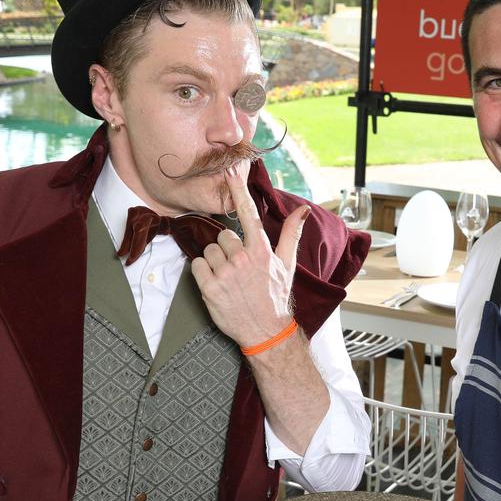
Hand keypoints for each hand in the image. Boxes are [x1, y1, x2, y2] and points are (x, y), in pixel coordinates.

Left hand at [190, 171, 310, 346]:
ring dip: (215, 262)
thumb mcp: (287, 264)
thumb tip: (303, 209)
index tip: (231, 168)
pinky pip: (197, 265)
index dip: (238, 188)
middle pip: (222, 236)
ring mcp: (225, 274)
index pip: (247, 212)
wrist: (266, 332)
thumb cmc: (275, 297)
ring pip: (209, 250)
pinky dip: (202, 273)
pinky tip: (216, 284)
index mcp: (261, 250)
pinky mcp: (209, 288)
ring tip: (229, 278)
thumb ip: (292, 233)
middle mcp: (242, 259)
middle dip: (227, 249)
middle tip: (238, 268)